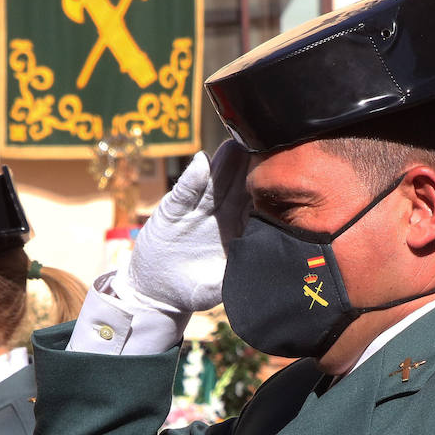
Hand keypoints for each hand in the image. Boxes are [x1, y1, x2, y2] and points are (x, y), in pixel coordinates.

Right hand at [116, 139, 250, 314]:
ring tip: (234, 144)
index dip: (263, 189)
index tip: (277, 173)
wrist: (156, 292)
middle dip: (246, 166)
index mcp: (236, 232)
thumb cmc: (190, 291)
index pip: (252, 205)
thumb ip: (229, 278)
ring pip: (212, 184)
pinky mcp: (172, 211)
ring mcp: (195, 211)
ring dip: (222, 165)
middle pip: (235, 187)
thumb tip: (255, 272)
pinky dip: (191, 179)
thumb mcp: (213, 289)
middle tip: (259, 143)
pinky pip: (184, 193)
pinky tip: (201, 163)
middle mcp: (218, 216)